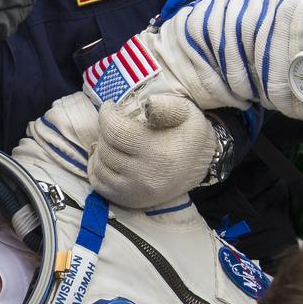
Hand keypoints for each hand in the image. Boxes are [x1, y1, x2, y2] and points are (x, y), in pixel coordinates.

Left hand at [86, 93, 215, 208]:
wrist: (205, 167)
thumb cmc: (191, 135)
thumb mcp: (188, 113)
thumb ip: (167, 105)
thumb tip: (146, 103)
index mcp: (157, 152)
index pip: (115, 130)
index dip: (106, 114)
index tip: (110, 106)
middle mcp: (144, 176)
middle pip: (106, 148)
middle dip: (104, 131)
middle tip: (114, 124)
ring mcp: (134, 191)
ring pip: (99, 167)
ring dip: (100, 150)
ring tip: (112, 140)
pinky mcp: (129, 200)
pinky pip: (98, 184)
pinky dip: (97, 169)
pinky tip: (108, 158)